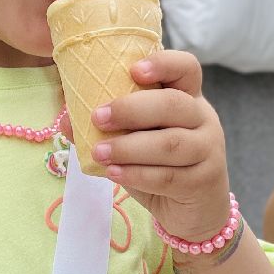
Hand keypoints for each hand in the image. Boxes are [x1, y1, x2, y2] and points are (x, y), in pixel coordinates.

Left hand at [85, 50, 233, 241]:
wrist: (194, 210)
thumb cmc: (161, 166)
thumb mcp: (137, 141)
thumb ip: (109, 127)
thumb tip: (65, 119)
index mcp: (188, 98)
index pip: (187, 68)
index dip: (163, 63)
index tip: (133, 70)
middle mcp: (203, 118)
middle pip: (173, 104)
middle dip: (132, 109)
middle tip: (98, 118)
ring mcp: (208, 150)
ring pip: (170, 143)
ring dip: (129, 147)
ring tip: (99, 152)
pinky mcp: (203, 181)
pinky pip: (169, 176)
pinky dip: (137, 174)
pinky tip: (114, 173)